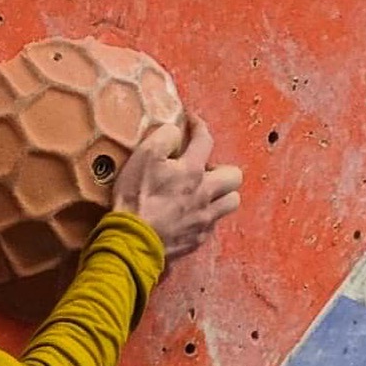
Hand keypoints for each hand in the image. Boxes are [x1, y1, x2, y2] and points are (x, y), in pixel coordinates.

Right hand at [119, 116, 242, 261]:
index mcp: (192, 170)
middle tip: (205, 171)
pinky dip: (206, 218)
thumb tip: (174, 132)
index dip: (199, 126)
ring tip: (205, 195)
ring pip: (231, 202)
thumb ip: (163, 138)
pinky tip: (191, 217)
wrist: (131, 242)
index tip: (191, 123)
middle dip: (222, 169)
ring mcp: (204, 219)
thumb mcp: (142, 158)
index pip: (205, 139)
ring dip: (222, 195)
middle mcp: (205, 193)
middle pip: (234, 176)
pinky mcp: (198, 239)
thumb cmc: (135, 199)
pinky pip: (213, 225)